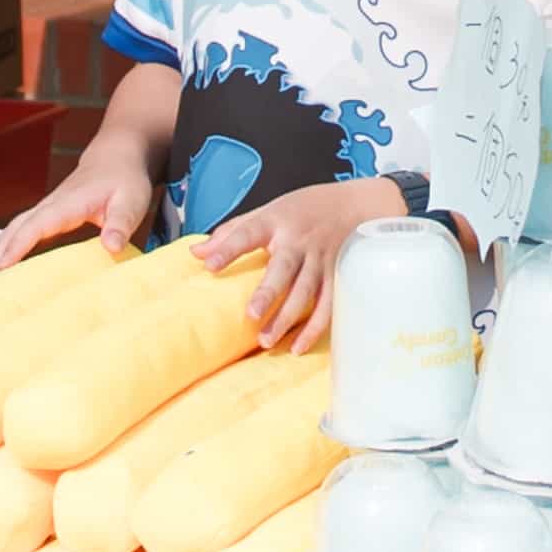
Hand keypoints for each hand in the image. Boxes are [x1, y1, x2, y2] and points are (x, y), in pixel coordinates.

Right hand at [0, 143, 157, 273]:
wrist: (116, 157)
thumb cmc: (124, 178)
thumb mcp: (131, 201)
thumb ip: (121, 224)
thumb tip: (111, 247)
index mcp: (69, 203)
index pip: (37, 225)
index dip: (18, 247)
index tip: (2, 268)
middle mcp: (51, 205)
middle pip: (16, 227)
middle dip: (0, 253)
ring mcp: (47, 208)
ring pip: (16, 227)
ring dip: (1, 250)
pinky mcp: (49, 214)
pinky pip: (24, 229)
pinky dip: (11, 245)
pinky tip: (9, 265)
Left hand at [199, 177, 404, 350]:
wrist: (355, 204)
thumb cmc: (303, 209)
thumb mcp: (268, 210)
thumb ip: (232, 232)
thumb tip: (196, 254)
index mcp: (276, 221)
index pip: (248, 232)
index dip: (229, 248)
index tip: (209, 265)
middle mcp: (299, 241)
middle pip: (283, 269)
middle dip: (268, 293)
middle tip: (250, 316)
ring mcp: (321, 259)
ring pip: (306, 292)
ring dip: (288, 319)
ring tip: (266, 342)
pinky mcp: (337, 276)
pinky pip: (327, 305)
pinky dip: (315, 328)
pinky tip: (297, 347)